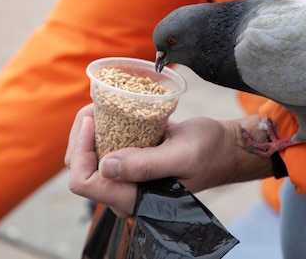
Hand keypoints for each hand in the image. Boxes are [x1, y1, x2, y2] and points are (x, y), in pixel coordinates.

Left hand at [65, 104, 273, 216]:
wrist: (226, 147)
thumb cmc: (210, 150)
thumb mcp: (182, 153)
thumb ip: (146, 164)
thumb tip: (107, 166)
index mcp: (135, 198)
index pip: (85, 182)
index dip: (80, 150)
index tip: (92, 119)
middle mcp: (125, 194)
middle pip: (80, 170)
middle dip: (79, 137)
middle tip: (93, 107)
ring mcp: (126, 181)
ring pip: (87, 160)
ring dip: (87, 132)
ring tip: (98, 107)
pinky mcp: (130, 166)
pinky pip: (102, 152)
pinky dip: (99, 131)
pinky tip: (106, 113)